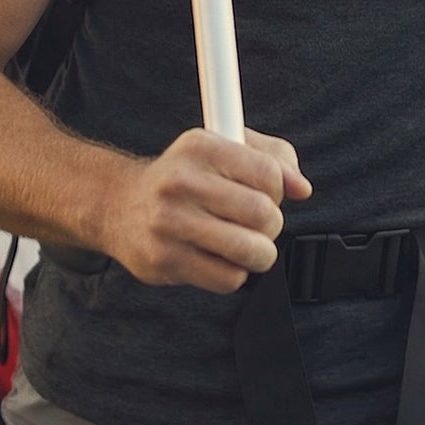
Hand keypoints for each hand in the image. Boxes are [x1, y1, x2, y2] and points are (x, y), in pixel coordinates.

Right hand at [103, 127, 310, 292]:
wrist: (121, 206)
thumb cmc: (185, 176)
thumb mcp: (223, 148)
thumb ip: (272, 159)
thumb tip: (302, 189)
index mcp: (201, 147)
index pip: (267, 172)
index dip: (279, 189)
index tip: (268, 195)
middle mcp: (182, 182)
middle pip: (262, 213)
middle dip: (272, 225)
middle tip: (260, 225)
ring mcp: (171, 223)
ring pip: (249, 250)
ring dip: (260, 254)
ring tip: (248, 246)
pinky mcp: (165, 260)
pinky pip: (228, 278)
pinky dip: (235, 273)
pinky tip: (220, 259)